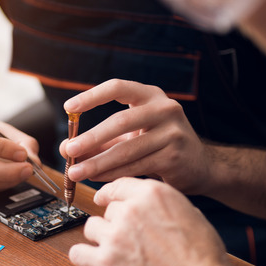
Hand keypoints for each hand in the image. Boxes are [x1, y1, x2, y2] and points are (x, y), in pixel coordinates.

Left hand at [61, 79, 211, 193]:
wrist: (200, 166)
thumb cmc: (158, 146)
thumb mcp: (130, 136)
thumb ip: (100, 140)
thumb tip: (66, 148)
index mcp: (150, 95)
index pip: (118, 87)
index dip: (92, 96)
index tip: (69, 108)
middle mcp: (165, 108)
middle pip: (120, 120)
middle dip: (91, 137)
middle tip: (69, 150)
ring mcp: (173, 131)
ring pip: (127, 149)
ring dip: (98, 162)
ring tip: (76, 172)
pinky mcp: (174, 155)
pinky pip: (136, 166)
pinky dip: (113, 174)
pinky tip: (97, 179)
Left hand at [68, 178, 263, 265]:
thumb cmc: (202, 256)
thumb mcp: (188, 213)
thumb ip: (162, 204)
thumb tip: (148, 205)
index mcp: (152, 194)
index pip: (118, 186)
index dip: (110, 195)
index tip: (104, 200)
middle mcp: (130, 210)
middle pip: (108, 209)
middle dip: (115, 223)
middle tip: (129, 239)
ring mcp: (115, 236)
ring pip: (91, 227)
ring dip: (101, 238)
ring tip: (117, 252)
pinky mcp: (104, 262)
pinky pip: (78, 253)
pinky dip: (84, 257)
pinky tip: (93, 261)